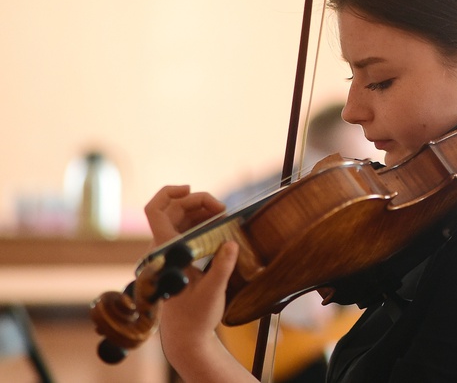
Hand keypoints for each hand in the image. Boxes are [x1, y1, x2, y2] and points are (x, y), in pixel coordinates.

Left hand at [144, 186, 245, 379]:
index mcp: (165, 252)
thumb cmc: (196, 317)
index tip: (191, 189)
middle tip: (224, 209)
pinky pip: (187, 229)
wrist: (186, 337)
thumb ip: (222, 267)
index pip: (155, 211)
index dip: (169, 193)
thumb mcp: (212, 292)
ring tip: (224, 215)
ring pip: (181, 218)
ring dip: (201, 211)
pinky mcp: (179, 258)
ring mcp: (170, 252)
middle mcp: (164, 248)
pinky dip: (203, 222)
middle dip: (198, 202)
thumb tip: (232, 243)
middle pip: (174, 209)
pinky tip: (219, 225)